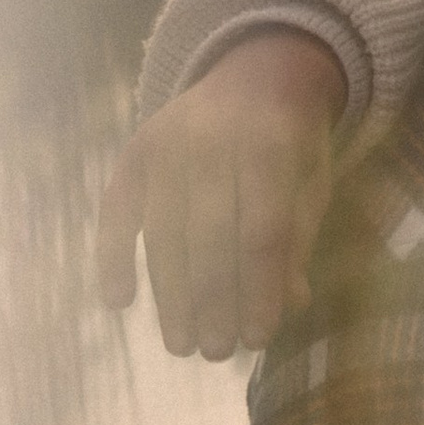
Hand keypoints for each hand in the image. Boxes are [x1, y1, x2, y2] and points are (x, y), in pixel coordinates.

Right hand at [94, 29, 348, 358]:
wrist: (258, 71)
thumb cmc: (292, 142)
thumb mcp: (311, 183)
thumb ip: (297, 240)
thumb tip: (288, 306)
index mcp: (269, 147)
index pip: (262, 232)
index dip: (260, 290)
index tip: (257, 339)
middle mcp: (212, 142)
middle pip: (210, 237)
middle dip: (213, 302)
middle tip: (215, 353)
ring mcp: (166, 144)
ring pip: (164, 232)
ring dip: (171, 295)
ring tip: (182, 344)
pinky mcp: (134, 151)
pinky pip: (116, 210)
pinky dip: (113, 256)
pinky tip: (118, 301)